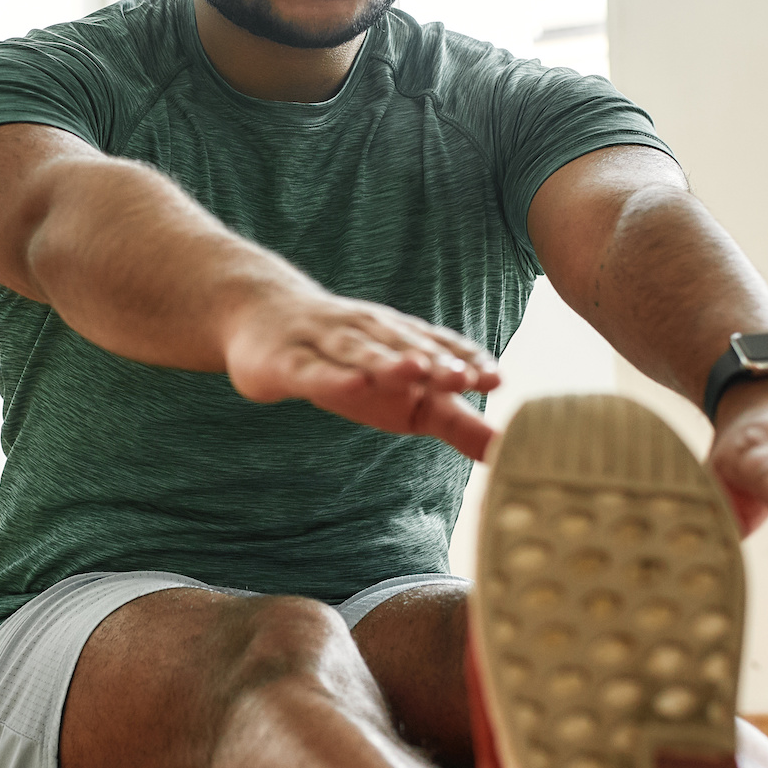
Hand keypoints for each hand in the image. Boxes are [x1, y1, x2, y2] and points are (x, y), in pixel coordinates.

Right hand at [221, 287, 501, 461]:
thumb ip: (455, 420)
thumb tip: (507, 450)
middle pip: (405, 347)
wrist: (260, 317)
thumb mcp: (405, 396)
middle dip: (437, 362)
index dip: (467, 362)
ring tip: (418, 371)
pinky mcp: (288, 362)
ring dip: (389, 360)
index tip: (497, 380)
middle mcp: (368, 333)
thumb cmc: (349, 366)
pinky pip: (314, 370)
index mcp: (400, 339)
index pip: (439, 348)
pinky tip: (354, 385)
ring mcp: (326, 342)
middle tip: (467, 377)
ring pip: (362, 351)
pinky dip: (334, 376)